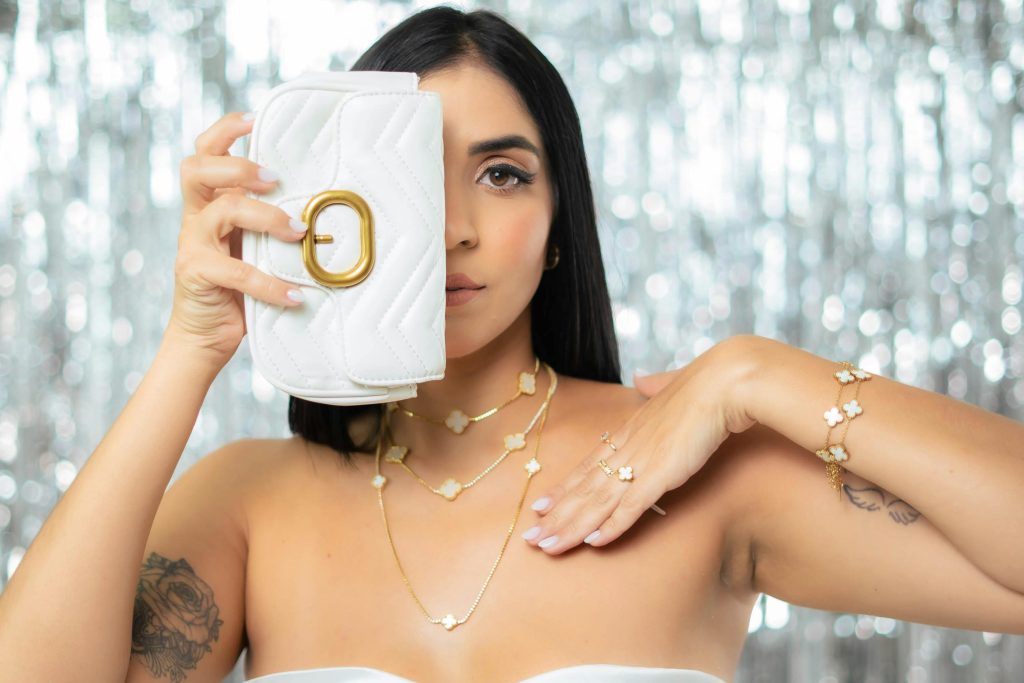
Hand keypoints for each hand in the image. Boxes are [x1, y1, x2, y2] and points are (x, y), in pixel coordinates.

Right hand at [165, 111, 309, 368]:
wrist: (207, 337)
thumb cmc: (240, 288)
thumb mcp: (258, 248)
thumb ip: (277, 225)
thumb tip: (331, 209)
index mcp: (211, 202)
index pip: (206, 152)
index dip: (225, 131)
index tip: (255, 120)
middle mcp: (197, 217)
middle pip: (198, 168)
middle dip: (239, 167)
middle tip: (275, 179)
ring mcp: (193, 244)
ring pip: (222, 212)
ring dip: (264, 217)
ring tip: (298, 232)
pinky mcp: (197, 274)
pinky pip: (235, 271)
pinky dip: (270, 283)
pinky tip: (296, 295)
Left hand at [522, 336, 761, 554]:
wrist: (725, 381)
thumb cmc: (705, 383)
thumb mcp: (671, 387)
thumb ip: (655, 386)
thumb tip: (642, 378)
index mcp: (628, 430)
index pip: (588, 466)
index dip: (564, 488)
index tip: (540, 506)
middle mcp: (627, 447)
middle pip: (584, 487)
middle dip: (556, 516)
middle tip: (530, 538)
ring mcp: (641, 461)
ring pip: (597, 502)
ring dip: (572, 528)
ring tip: (546, 547)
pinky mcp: (661, 474)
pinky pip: (631, 506)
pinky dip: (611, 526)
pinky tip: (593, 543)